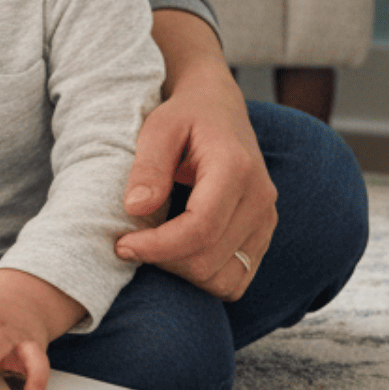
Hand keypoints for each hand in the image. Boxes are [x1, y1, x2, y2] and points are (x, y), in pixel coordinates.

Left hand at [114, 54, 276, 300]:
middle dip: (163, 261)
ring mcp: (267, 219)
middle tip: (129, 244)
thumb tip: (135, 209)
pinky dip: (204, 277)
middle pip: (209, 260)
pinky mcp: (263, 234)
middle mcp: (260, 198)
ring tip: (153, 247)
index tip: (121, 245)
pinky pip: (236, 279)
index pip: (200, 228)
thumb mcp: (158, 127)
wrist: (220, 109)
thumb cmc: (185, 116)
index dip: (157, 247)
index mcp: (235, 169)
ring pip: (224, 279)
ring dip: (182, 274)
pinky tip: (177, 253)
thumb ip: (148, 166)